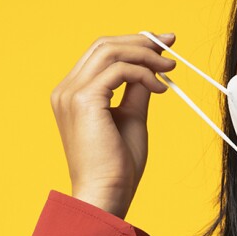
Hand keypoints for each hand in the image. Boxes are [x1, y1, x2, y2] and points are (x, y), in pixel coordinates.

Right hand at [49, 32, 176, 218]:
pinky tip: (159, 88)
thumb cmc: (115, 166)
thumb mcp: (130, 117)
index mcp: (70, 95)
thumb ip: (136, 90)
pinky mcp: (84, 100)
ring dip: (145, 55)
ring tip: (169, 69)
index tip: (162, 46)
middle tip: (170, 44)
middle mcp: (65, 91)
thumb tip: (151, 66)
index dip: (131, 44)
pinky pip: (119, 70)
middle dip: (140, 41)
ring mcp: (71, 94)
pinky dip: (144, 72)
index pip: (99, 55)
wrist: (105, 194)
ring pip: (111, 51)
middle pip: (103, 45)